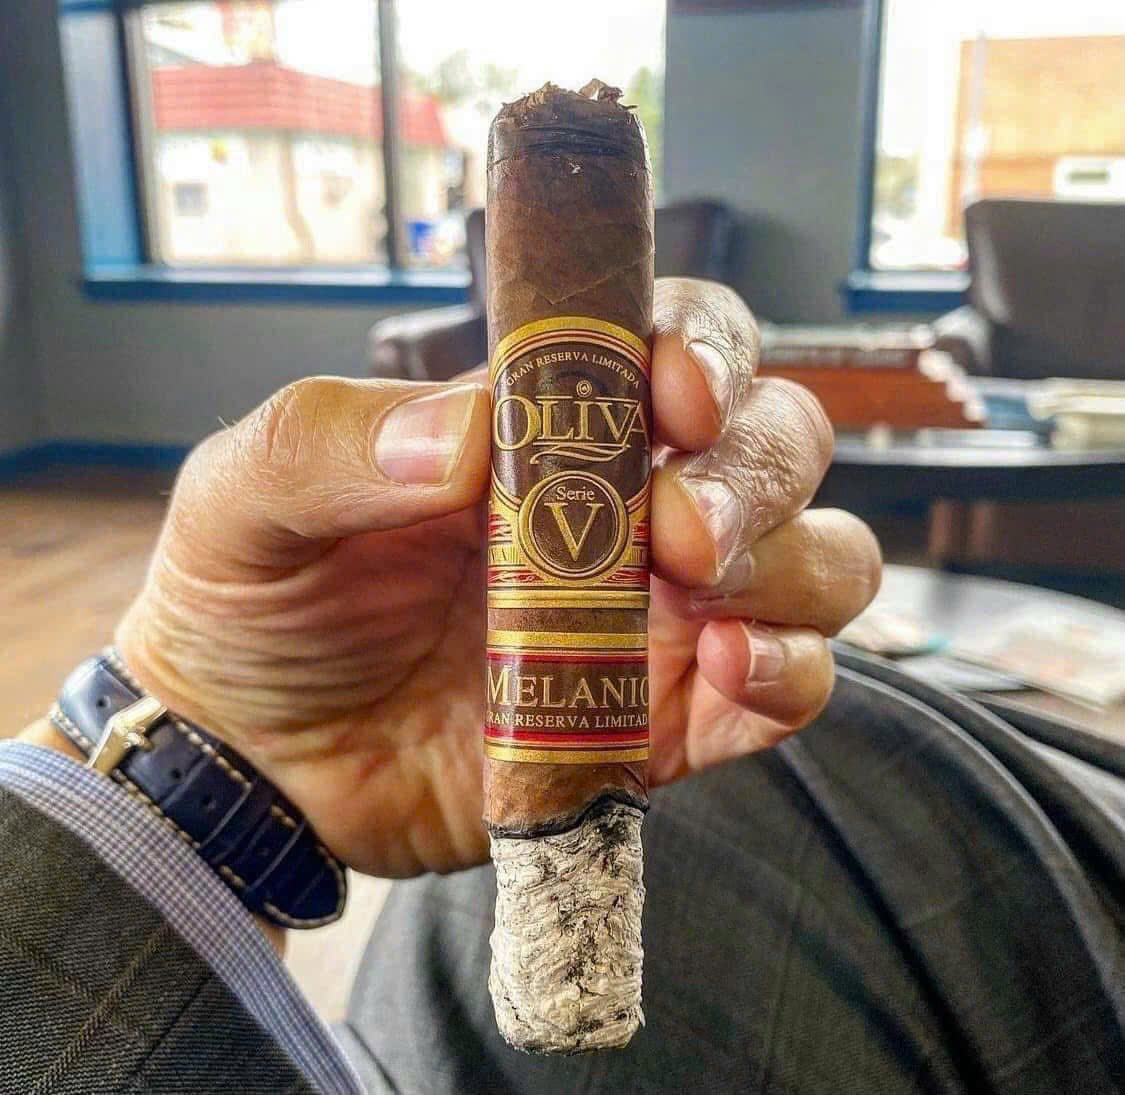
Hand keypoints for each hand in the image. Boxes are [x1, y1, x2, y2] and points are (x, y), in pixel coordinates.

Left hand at [116, 278, 880, 878]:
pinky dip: (791, 672)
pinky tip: (724, 672)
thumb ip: (339, 440)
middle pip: (776, 442)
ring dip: (791, 565)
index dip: (706, 349)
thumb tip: (466, 434)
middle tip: (675, 530)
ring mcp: (660, 617)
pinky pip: (792, 687)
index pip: (679, 345)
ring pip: (816, 558)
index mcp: (547, 426)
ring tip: (701, 596)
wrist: (255, 761)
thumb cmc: (258, 602)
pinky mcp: (669, 721)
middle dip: (754, 471)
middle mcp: (629, 508)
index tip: (671, 396)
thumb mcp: (250, 496)